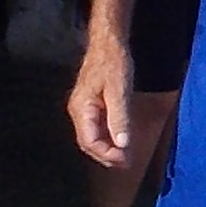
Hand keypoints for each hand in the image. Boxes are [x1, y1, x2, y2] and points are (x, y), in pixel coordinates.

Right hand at [67, 35, 133, 168]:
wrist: (109, 42)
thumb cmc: (114, 63)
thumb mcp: (120, 91)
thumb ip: (120, 118)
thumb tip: (122, 144)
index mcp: (82, 109)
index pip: (89, 142)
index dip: (106, 154)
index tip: (125, 159)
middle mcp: (78, 111)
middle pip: (88, 143)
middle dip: (106, 155)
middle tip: (127, 163)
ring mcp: (83, 108)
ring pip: (92, 137)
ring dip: (107, 149)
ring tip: (125, 157)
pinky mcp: (91, 105)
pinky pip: (96, 127)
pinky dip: (108, 137)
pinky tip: (120, 141)